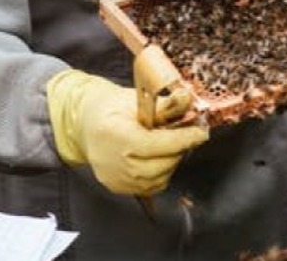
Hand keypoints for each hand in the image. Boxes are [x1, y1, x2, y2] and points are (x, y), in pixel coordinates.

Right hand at [46, 69, 207, 195]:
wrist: (86, 123)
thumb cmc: (111, 108)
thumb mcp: (137, 99)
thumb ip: (165, 105)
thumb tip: (188, 101)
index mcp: (116, 135)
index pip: (156, 144)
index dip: (183, 139)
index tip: (200, 133)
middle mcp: (113, 162)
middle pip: (160, 165)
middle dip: (180, 150)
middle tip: (188, 135)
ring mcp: (115, 178)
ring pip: (158, 179)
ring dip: (173, 162)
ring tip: (171, 144)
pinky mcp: (118, 187)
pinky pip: (150, 187)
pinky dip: (162, 173)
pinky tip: (160, 157)